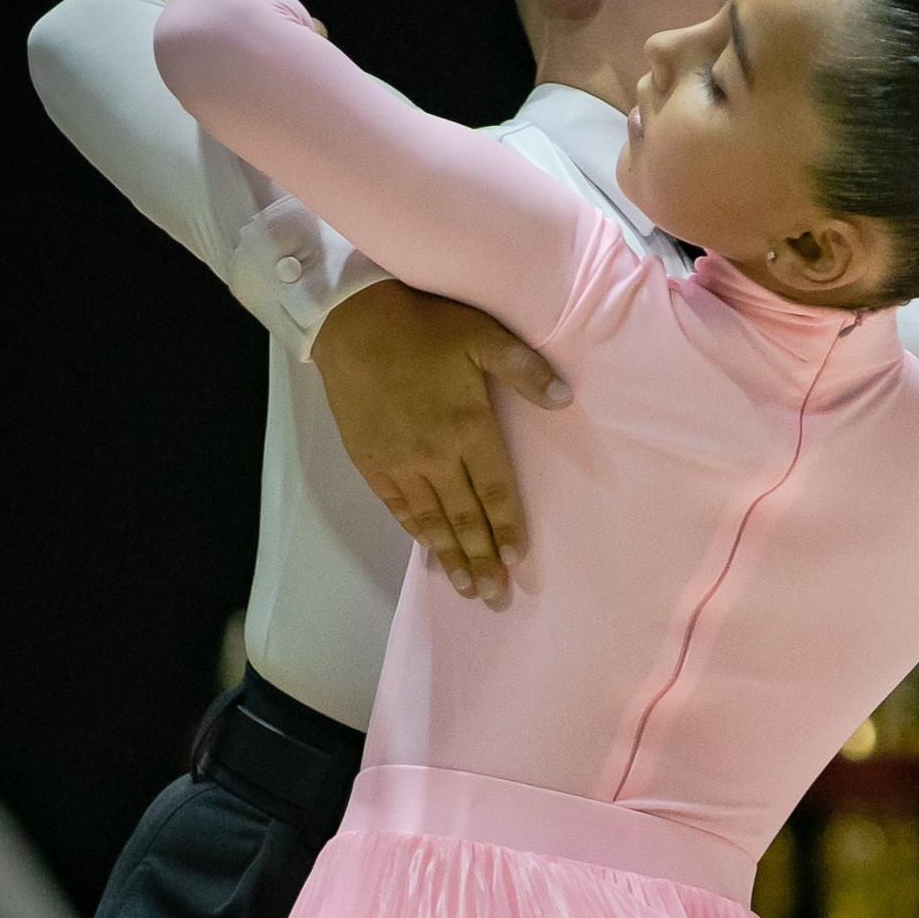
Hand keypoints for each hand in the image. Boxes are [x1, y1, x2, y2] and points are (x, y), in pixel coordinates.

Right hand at [310, 280, 567, 606]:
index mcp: (468, 428)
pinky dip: (416, 533)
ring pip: (432, 520)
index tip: (516, 560)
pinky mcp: (372, 463)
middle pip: (466, 517)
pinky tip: (429, 552)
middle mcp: (435, 455)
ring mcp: (400, 462)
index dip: (507, 528)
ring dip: (452, 556)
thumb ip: (525, 369)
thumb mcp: (482, 335)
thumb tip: (565, 400)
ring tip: (467, 588)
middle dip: (482, 559)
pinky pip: (399, 507)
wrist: (352, 321)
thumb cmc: (424, 325)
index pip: (495, 491)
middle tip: (495, 596)